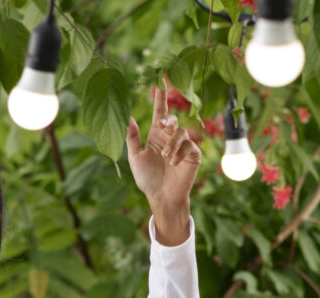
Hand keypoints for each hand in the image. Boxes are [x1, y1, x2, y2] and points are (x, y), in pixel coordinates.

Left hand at [125, 77, 200, 214]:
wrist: (161, 196)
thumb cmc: (147, 178)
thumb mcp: (135, 157)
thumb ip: (132, 137)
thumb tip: (126, 117)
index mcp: (156, 135)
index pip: (160, 111)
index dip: (161, 96)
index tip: (161, 79)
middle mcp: (170, 137)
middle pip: (173, 118)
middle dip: (168, 119)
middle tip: (162, 126)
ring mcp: (183, 146)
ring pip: (181, 132)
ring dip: (172, 144)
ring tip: (166, 158)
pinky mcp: (193, 155)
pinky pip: (189, 145)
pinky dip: (180, 153)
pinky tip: (174, 163)